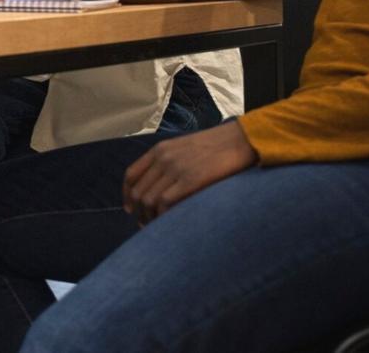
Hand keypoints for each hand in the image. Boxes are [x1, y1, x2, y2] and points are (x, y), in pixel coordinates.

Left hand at [123, 122, 257, 224]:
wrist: (240, 140)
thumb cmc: (216, 147)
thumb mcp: (185, 148)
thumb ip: (169, 162)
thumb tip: (159, 186)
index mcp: (160, 149)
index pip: (131, 175)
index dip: (128, 195)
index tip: (131, 208)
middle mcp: (163, 158)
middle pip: (139, 191)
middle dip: (139, 212)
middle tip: (145, 225)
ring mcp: (176, 168)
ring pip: (149, 200)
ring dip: (150, 218)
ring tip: (157, 228)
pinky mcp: (191, 180)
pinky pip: (166, 203)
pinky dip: (163, 216)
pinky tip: (169, 223)